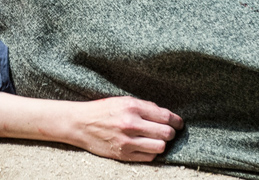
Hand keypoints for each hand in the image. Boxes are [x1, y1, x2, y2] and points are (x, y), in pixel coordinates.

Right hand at [66, 96, 181, 161]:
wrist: (80, 124)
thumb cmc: (103, 110)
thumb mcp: (123, 101)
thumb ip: (145, 107)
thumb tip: (167, 116)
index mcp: (132, 107)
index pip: (165, 116)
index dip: (176, 121)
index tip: (179, 123)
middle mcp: (131, 124)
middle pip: (166, 133)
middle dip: (171, 132)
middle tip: (168, 131)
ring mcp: (127, 141)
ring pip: (160, 147)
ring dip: (162, 143)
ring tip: (157, 139)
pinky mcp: (123, 154)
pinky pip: (148, 157)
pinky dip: (151, 152)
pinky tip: (146, 146)